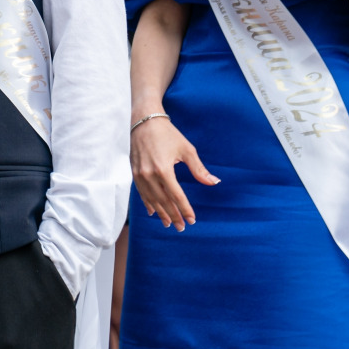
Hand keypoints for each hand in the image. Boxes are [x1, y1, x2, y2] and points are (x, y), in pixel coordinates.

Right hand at [130, 114, 218, 230]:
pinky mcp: (134, 172)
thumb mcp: (186, 149)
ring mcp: (139, 174)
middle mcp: (149, 174)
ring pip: (151, 200)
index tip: (192, 220)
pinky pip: (141, 193)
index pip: (176, 196)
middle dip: (174, 215)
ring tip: (169, 223)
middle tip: (181, 227)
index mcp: (163, 169)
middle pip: (163, 201)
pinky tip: (152, 212)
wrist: (143, 120)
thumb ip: (199, 169)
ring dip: (161, 213)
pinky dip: (147, 203)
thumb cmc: (167, 133)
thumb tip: (214, 182)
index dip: (185, 209)